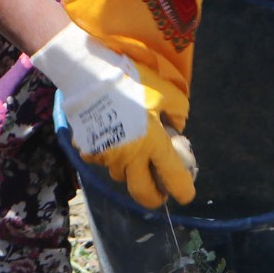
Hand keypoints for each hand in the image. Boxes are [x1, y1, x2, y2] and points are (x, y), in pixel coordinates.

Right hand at [32, 22, 194, 208]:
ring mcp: (106, 156)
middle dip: (154, 198)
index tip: (185, 194)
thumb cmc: (130, 80)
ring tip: (134, 155)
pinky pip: (103, 161)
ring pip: (121, 176)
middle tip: (159, 192)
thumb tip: (176, 127)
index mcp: (153, 143)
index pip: (173, 177)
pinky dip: (110, 156)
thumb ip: (177, 111)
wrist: (88, 74)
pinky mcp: (88, 151)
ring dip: (131, 172)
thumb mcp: (164, 90)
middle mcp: (130, 156)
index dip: (183, 190)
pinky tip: (112, 139)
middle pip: (143, 194)